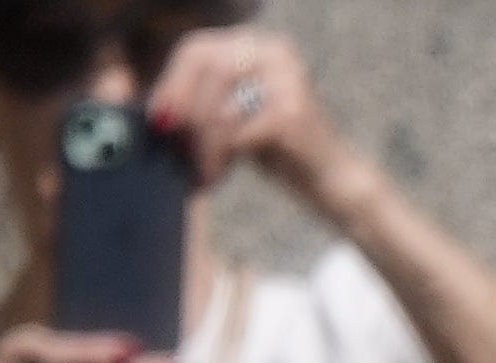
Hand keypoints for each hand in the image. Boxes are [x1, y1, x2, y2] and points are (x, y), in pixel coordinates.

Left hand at [142, 26, 359, 213]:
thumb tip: (157, 109)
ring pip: (217, 105)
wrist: (338, 184)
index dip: (171, 82)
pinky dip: (217, 157)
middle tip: (173, 144)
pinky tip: (217, 175)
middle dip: (183, 110)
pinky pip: (234, 133)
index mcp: (259, 46)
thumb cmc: (282, 151)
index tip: (159, 119)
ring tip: (200, 169)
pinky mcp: (290, 115)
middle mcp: (275, 53)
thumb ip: (202, 101)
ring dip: (200, 143)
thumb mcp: (237, 114)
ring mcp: (287, 82)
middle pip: (205, 69)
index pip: (198, 49)